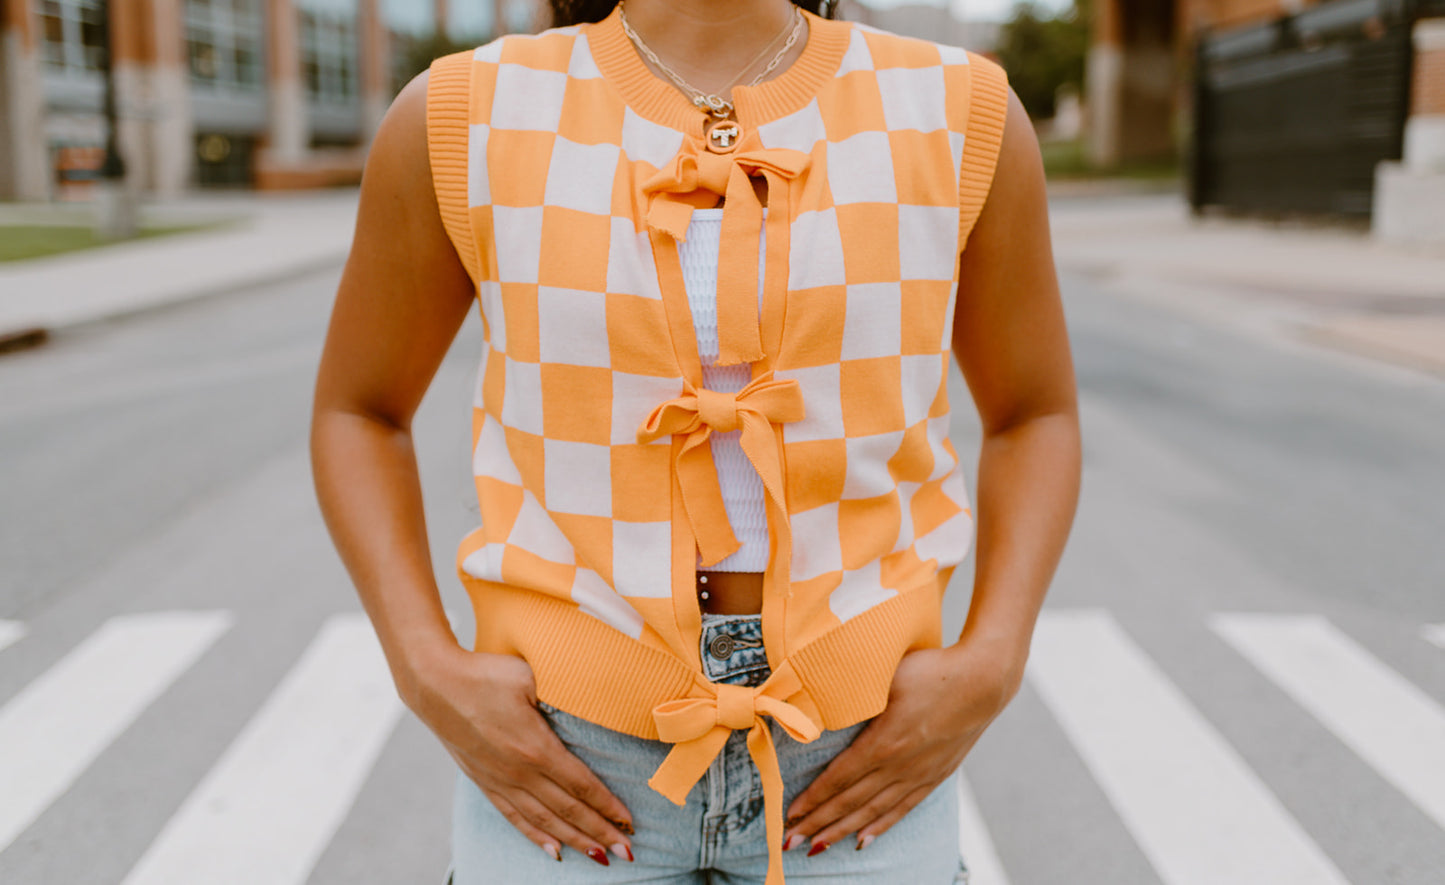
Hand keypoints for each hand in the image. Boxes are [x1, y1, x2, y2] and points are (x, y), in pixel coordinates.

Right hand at [404, 644, 634, 864]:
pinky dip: (536, 836)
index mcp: (536, 748)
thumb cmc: (485, 673)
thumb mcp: (530, 676)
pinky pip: (514, 817)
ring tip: (599, 856)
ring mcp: (499, 780)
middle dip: (600, 832)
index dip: (607, 806)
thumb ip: (562, 692)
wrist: (434, 683)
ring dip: (574, 840)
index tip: (629, 822)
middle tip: (627, 851)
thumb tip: (593, 697)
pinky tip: (553, 850)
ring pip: (544, 820)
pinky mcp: (483, 781)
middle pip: (568, 810)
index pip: (581, 785)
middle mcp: (519, 772)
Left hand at [781, 637, 1022, 854]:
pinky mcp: (935, 777)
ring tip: (818, 848)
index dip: (813, 800)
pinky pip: (902, 809)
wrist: (984, 680)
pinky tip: (863, 840)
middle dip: (818, 824)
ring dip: (842, 831)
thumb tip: (819, 702)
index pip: (839, 779)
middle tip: (790, 842)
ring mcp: (919, 775)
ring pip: (873, 812)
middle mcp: (900, 766)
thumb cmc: (932, 669)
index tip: (789, 815)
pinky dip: (880, 827)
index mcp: (884, 742)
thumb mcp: (886, 676)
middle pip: (851, 803)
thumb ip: (855, 696)